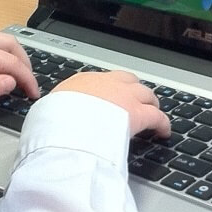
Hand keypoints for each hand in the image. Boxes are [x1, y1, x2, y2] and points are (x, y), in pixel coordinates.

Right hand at [53, 70, 169, 136]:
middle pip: (127, 80)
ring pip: (145, 93)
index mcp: (83, 81)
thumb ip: (55, 111)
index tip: (110, 98)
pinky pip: (158, 116)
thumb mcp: (48, 110)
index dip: (109, 90)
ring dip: (149, 102)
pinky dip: (163, 123)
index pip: (101, 81)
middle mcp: (106, 83)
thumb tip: (47, 120)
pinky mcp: (139, 113)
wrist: (68, 124)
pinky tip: (164, 131)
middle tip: (135, 100)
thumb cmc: (54, 119)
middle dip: (133, 89)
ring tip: (152, 111)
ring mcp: (125, 96)